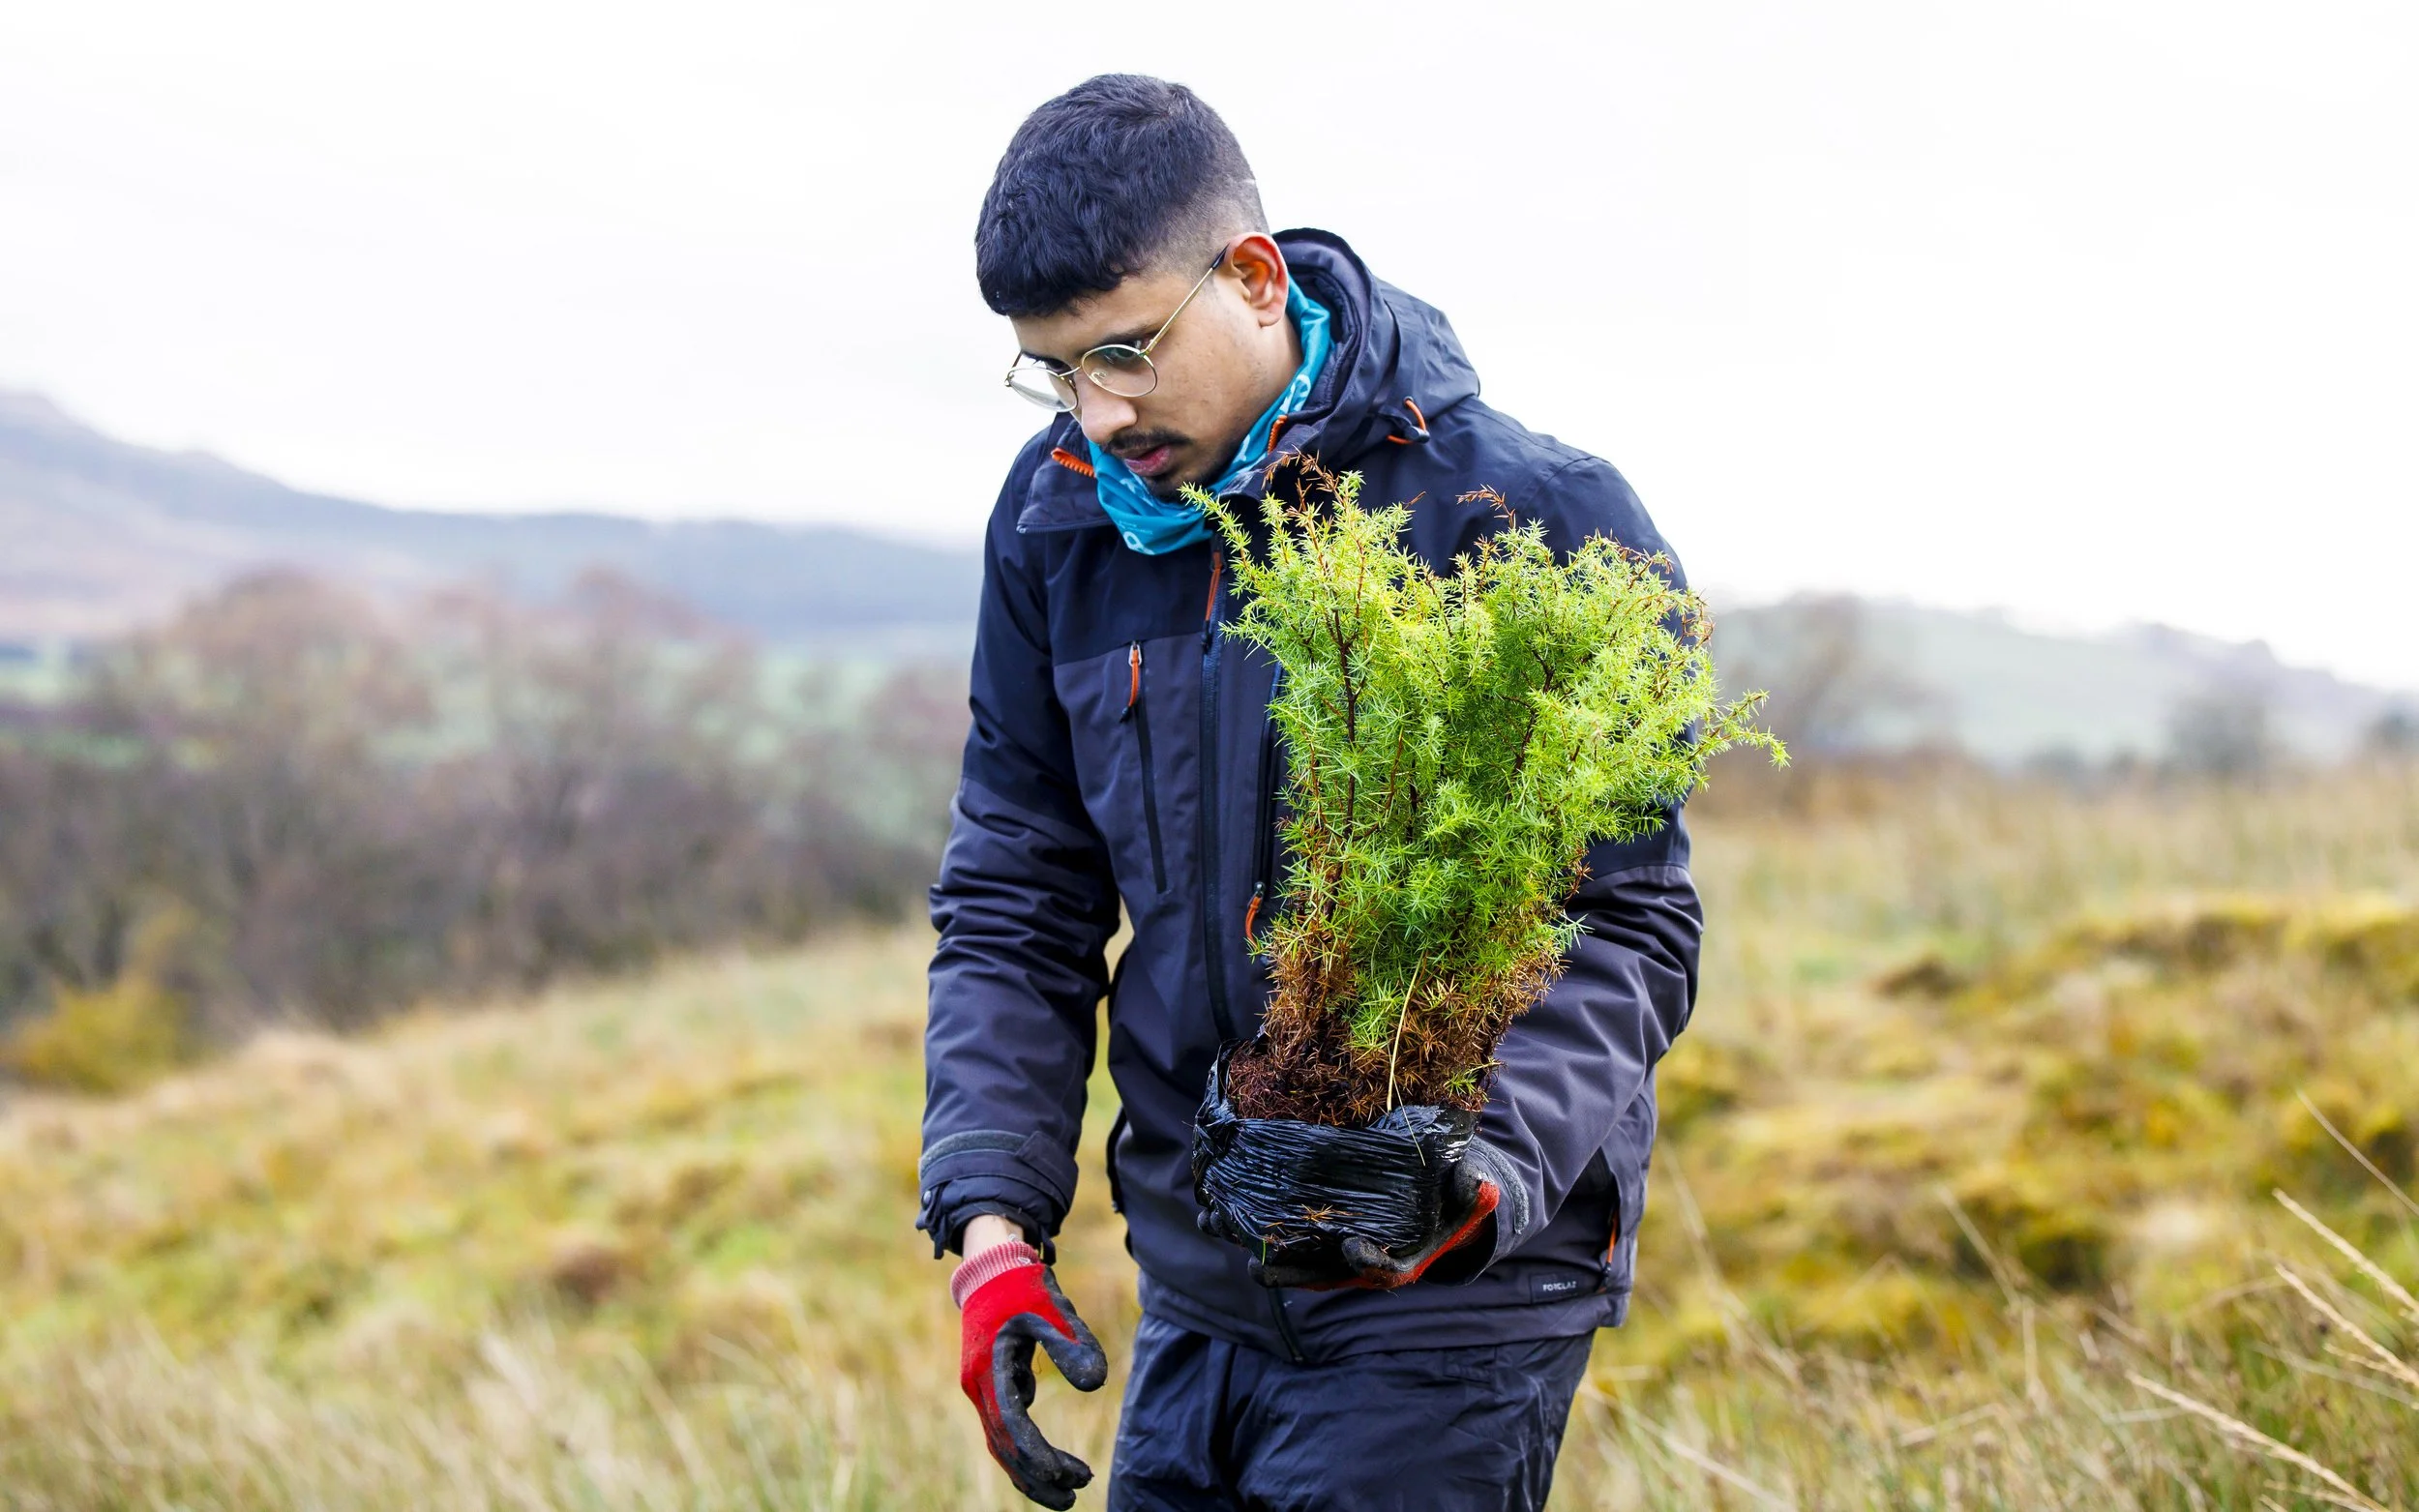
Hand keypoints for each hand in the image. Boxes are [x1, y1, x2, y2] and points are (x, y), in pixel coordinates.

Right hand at [952, 1226, 1107, 1508]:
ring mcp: (980, 1387)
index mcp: (988, 1371)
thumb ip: (1073, 1345)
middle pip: (1004, 1447)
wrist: (991, 1266)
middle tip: (1072, 1497)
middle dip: (1037, 1477)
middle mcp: (977, 1386)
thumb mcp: (1052, 1309)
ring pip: (1002, 1441)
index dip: (1038, 1458)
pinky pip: (1005, 1427)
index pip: (1012, 1429)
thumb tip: (1095, 1386)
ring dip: (1032, 1467)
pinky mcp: (988, 1383)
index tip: (1068, 1478)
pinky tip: (1054, 1455)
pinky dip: (1027, 1447)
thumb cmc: (1022, 1286)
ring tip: (1069, 1485)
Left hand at [1199, 1155, 1500, 1290]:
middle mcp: (1364, 1258)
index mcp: (1405, 1256)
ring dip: (1250, 1243)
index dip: (1370, 1263)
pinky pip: (1279, 1230)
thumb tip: (1478, 1183)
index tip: (1353, 1251)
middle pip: (1322, 1272)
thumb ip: (1474, 1190)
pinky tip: (1215, 1207)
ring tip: (1213, 1225)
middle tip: (1254, 1267)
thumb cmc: (1454, 1193)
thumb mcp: (1471, 1190)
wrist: (1438, 1195)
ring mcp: (1336, 1245)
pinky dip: (1247, 1222)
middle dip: (1287, 1270)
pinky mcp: (1317, 1227)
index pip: (1386, 1269)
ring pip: (1290, 1253)